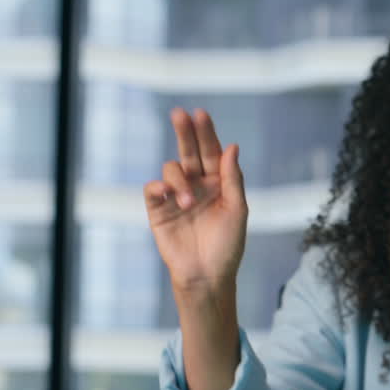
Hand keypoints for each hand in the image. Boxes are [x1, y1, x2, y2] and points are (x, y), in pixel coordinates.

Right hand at [144, 108, 247, 297]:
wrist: (207, 275)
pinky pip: (153, 189)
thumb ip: (232, 179)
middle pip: (189, 151)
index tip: (200, 114)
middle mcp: (197, 185)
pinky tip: (167, 193)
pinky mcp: (159, 209)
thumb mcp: (237, 210)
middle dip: (184, 132)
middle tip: (179, 114)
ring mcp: (177, 196)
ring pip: (172, 169)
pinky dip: (158, 187)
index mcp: (219, 183)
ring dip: (179, 179)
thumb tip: (232, 146)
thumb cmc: (227, 245)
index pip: (212, 152)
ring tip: (187, 201)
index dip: (206, 132)